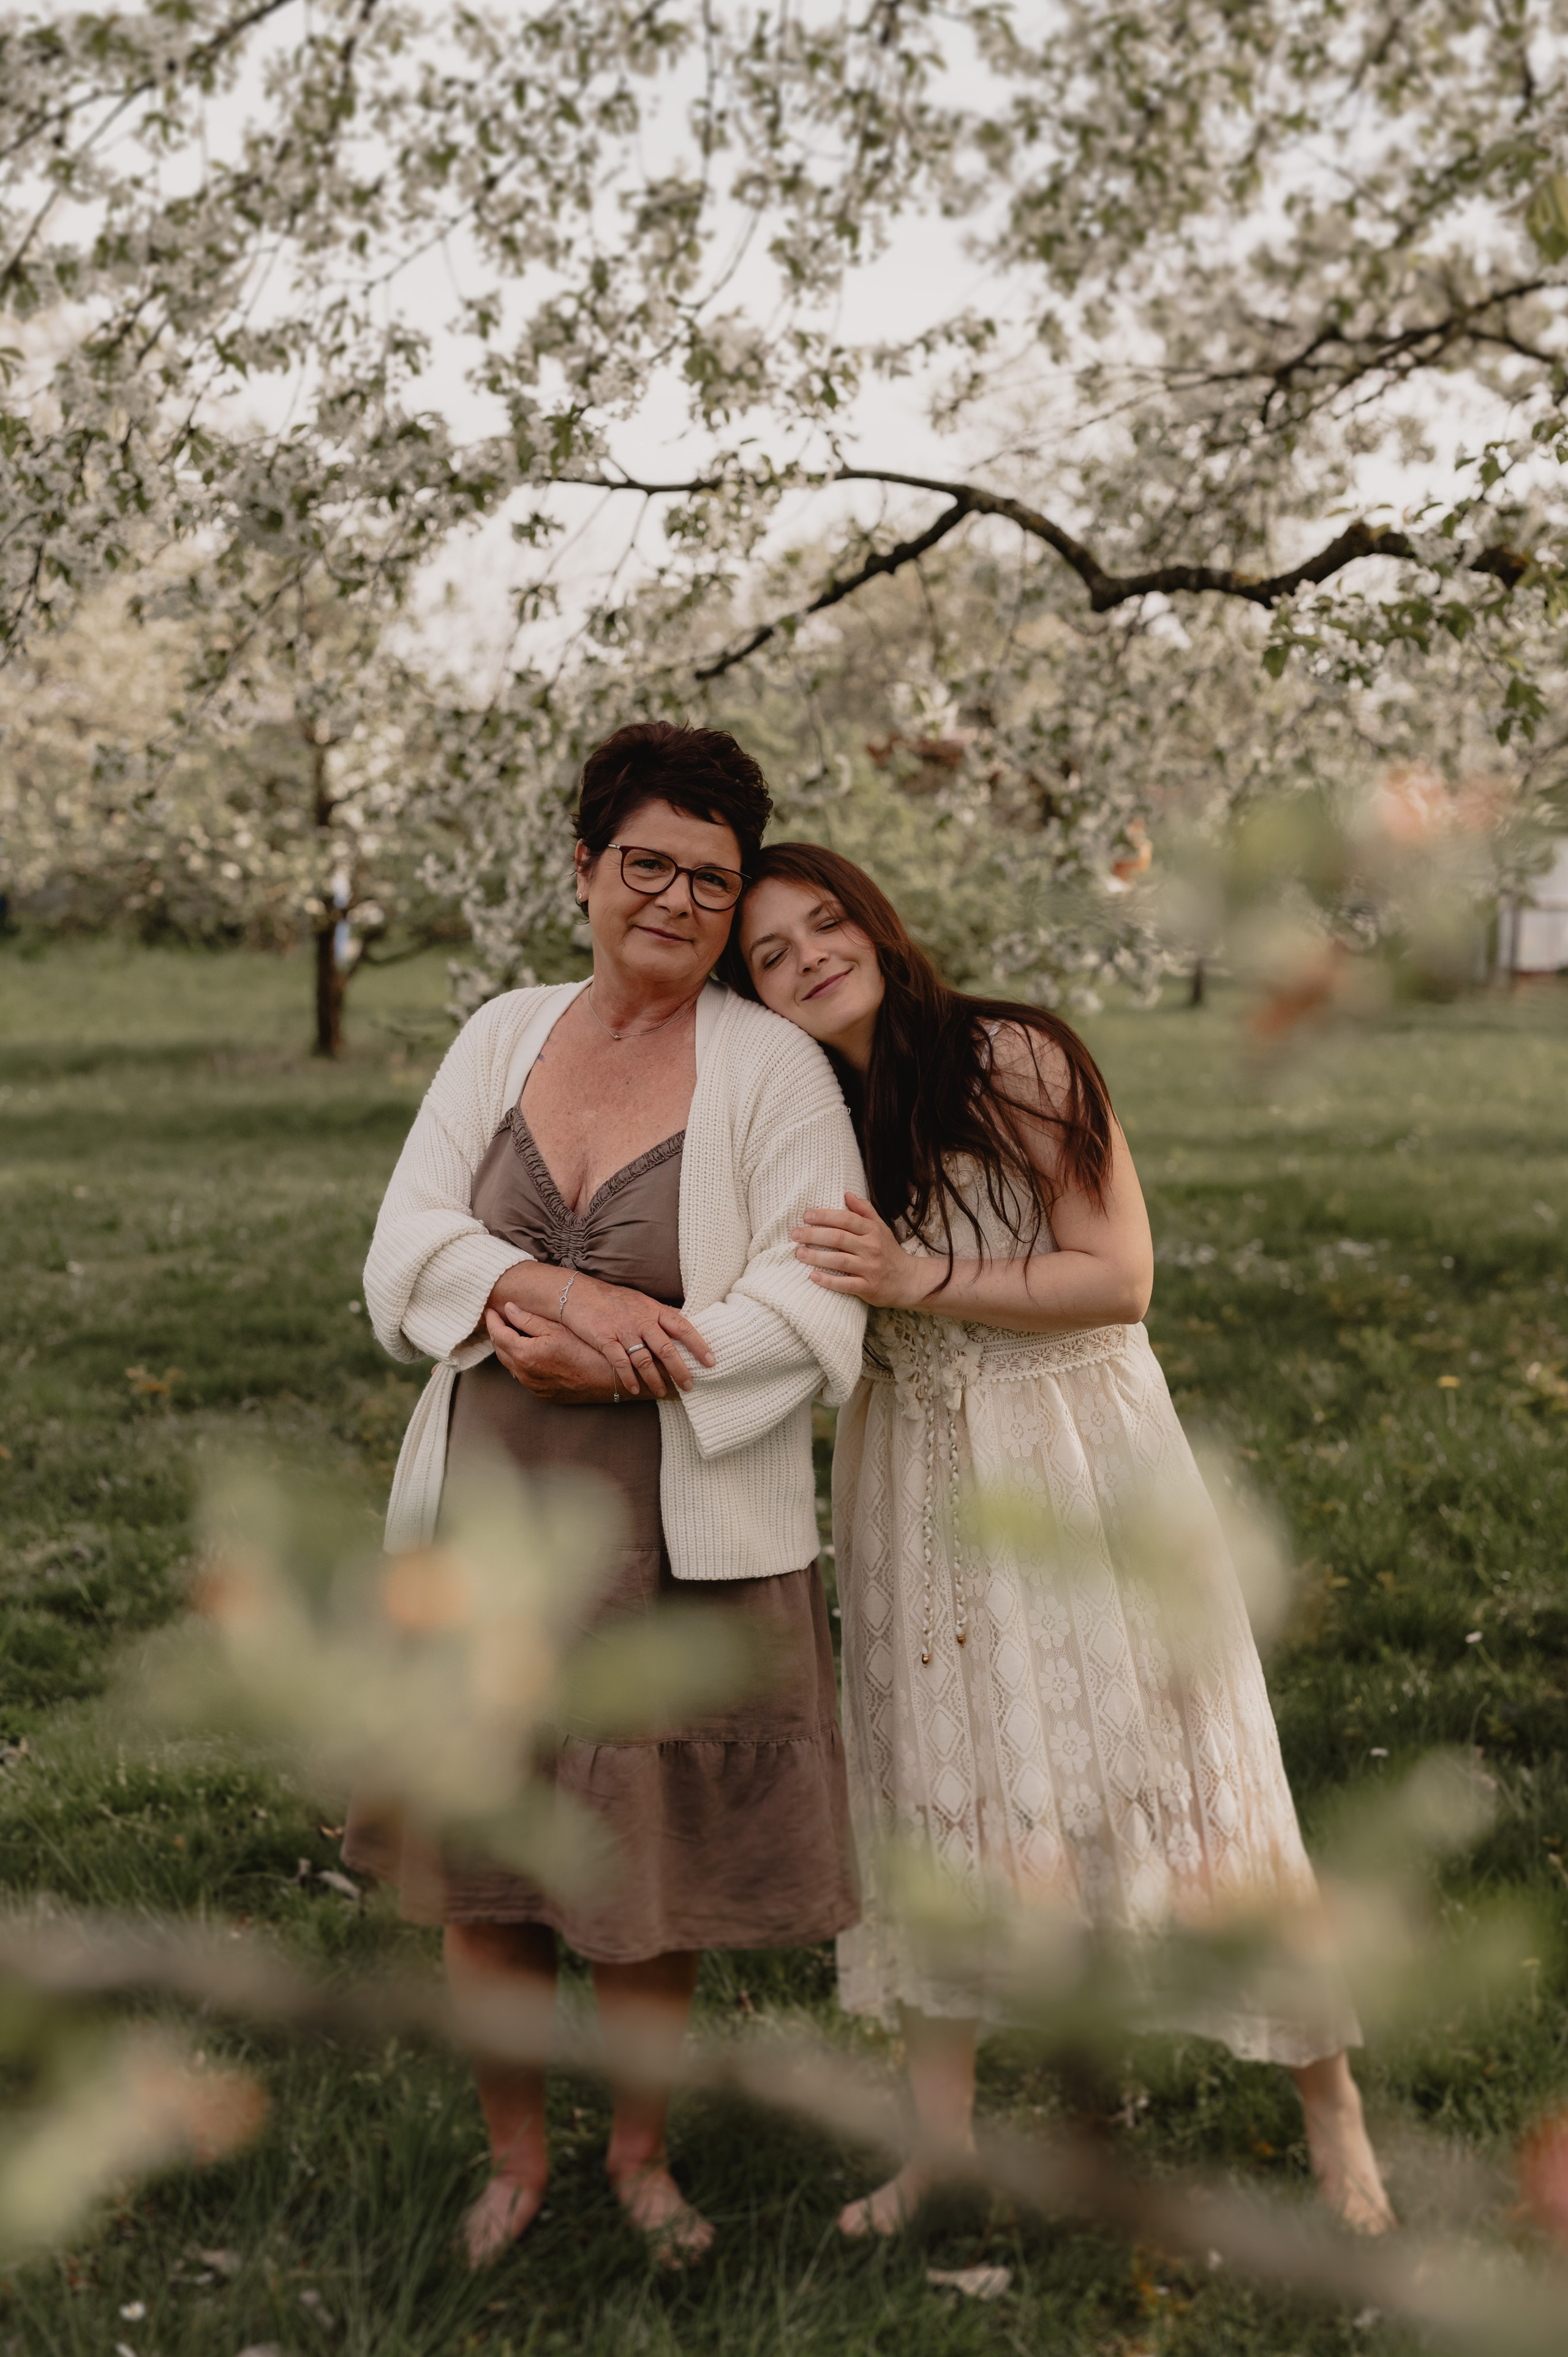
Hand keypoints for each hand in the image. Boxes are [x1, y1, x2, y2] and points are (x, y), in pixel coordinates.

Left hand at [485, 1306, 618, 1401]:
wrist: (611, 1379)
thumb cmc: (589, 1350)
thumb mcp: (558, 1328)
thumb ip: (529, 1319)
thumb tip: (508, 1309)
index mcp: (526, 1355)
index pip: (498, 1335)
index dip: (492, 1321)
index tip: (490, 1310)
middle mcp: (525, 1375)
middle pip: (501, 1352)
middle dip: (497, 1334)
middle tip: (498, 1319)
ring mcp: (534, 1388)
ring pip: (511, 1367)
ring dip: (509, 1350)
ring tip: (512, 1334)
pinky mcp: (544, 1396)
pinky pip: (524, 1378)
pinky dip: (521, 1364)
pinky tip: (530, 1354)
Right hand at [556, 1272, 714, 1398]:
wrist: (578, 1293)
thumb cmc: (613, 1299)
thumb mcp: (641, 1301)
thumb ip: (660, 1314)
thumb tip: (683, 1321)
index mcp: (654, 1309)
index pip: (683, 1327)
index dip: (699, 1344)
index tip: (711, 1361)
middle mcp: (642, 1320)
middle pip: (666, 1348)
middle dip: (680, 1369)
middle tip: (690, 1385)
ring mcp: (623, 1330)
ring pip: (645, 1359)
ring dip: (655, 1379)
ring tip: (663, 1392)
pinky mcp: (605, 1339)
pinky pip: (621, 1363)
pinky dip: (629, 1378)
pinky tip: (635, 1389)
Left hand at [791, 1190, 940, 1308]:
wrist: (909, 1281)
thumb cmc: (889, 1252)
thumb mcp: (880, 1228)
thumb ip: (864, 1211)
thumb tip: (847, 1194)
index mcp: (873, 1231)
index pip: (846, 1219)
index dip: (825, 1216)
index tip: (806, 1216)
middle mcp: (872, 1248)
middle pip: (839, 1238)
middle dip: (814, 1235)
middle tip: (795, 1234)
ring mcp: (870, 1269)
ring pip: (840, 1261)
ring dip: (817, 1257)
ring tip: (799, 1253)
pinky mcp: (868, 1288)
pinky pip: (845, 1284)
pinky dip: (828, 1280)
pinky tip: (813, 1276)